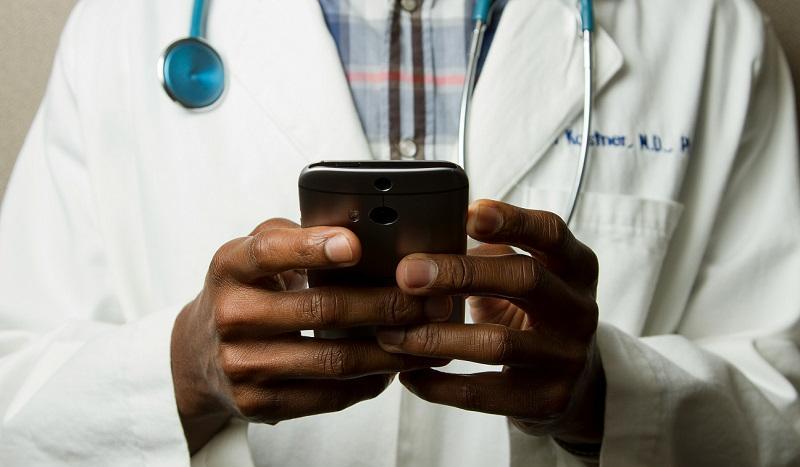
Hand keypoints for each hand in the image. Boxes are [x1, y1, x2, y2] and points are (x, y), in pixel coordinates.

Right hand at [171, 219, 449, 452]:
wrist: (197, 354)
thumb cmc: (243, 291)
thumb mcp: (252, 252)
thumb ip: (296, 236)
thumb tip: (363, 230)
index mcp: (230, 267)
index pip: (270, 252)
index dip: (313, 247)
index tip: (355, 245)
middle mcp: (231, 315)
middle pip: (321, 310)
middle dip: (386, 305)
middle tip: (431, 300)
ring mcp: (242, 364)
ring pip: (333, 360)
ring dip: (391, 350)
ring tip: (428, 337)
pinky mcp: (258, 403)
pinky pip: (328, 395)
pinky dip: (369, 382)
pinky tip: (395, 367)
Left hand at [376, 200, 603, 446]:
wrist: (574, 382)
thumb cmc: (532, 313)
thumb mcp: (524, 276)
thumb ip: (488, 255)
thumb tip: (421, 242)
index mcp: (575, 266)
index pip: (550, 233)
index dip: (512, 220)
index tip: (468, 214)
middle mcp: (579, 309)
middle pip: (525, 279)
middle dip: (460, 273)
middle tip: (407, 274)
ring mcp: (567, 357)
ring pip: (497, 343)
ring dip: (435, 336)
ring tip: (392, 333)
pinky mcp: (546, 400)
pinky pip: (482, 394)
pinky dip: (438, 384)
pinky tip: (409, 374)